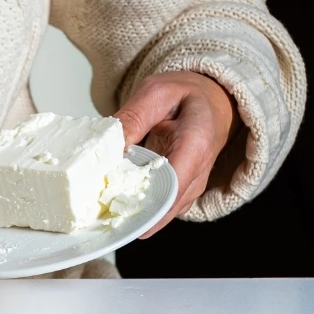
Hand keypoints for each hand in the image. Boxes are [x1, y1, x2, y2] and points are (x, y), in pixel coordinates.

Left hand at [114, 71, 239, 238]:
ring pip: (164, 210)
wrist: (212, 99)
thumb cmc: (186, 95)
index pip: (173, 183)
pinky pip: (162, 205)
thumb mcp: (156, 93)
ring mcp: (192, 183)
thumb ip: (133, 117)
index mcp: (195, 144)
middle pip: (167, 204)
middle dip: (136, 213)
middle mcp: (198, 171)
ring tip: (105, 217)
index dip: (149, 203)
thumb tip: (109, 143)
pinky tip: (117, 210)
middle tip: (102, 220)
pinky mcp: (182, 188)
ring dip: (137, 214)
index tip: (123, 213)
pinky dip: (142, 208)